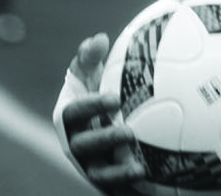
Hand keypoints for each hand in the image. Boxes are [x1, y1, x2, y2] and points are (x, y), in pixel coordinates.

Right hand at [53, 33, 144, 194]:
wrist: (109, 138)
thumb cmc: (99, 102)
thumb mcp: (91, 80)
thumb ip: (90, 59)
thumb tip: (98, 39)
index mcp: (70, 118)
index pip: (73, 112)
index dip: (91, 106)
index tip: (114, 98)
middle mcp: (76, 143)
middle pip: (82, 145)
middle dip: (103, 139)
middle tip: (127, 132)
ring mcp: (91, 166)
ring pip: (98, 173)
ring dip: (116, 171)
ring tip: (138, 165)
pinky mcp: (107, 184)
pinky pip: (117, 188)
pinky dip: (130, 186)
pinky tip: (150, 178)